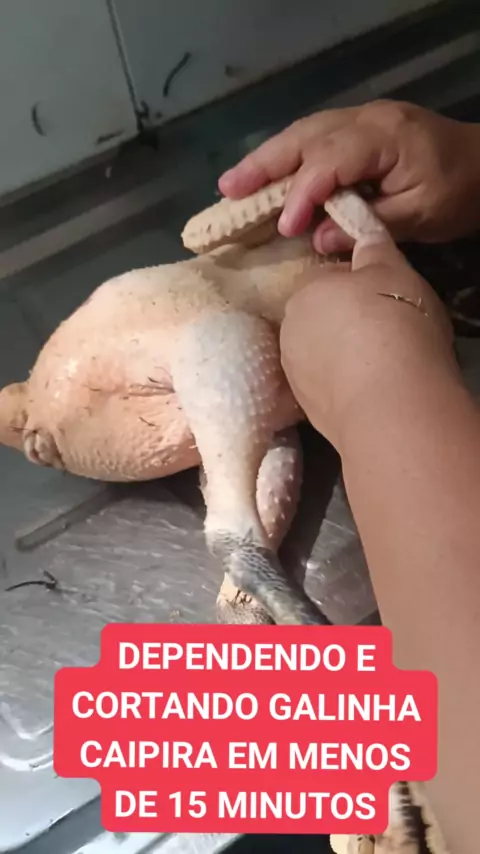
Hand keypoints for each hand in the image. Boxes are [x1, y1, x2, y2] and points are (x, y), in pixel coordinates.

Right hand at [219, 100, 479, 251]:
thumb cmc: (457, 191)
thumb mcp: (419, 216)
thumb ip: (366, 225)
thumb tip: (315, 238)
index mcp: (385, 137)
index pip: (330, 160)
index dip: (303, 193)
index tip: (286, 227)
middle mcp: (366, 119)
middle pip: (305, 136)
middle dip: (263, 164)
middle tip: (227, 190)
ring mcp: (360, 120)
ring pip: (303, 133)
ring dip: (265, 159)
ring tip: (231, 185)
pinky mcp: (357, 131)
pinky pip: (313, 139)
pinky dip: (285, 159)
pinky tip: (264, 177)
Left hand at [279, 231, 456, 449]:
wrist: (389, 402)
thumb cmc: (392, 321)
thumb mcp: (394, 270)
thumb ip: (375, 251)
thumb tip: (364, 237)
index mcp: (304, 291)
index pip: (328, 279)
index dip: (359, 286)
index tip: (384, 297)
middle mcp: (289, 331)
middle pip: (320, 319)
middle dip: (345, 322)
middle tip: (384, 330)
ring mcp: (294, 374)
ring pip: (320, 356)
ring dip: (342, 356)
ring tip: (379, 364)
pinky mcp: (307, 411)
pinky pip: (328, 388)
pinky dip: (345, 386)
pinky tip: (371, 389)